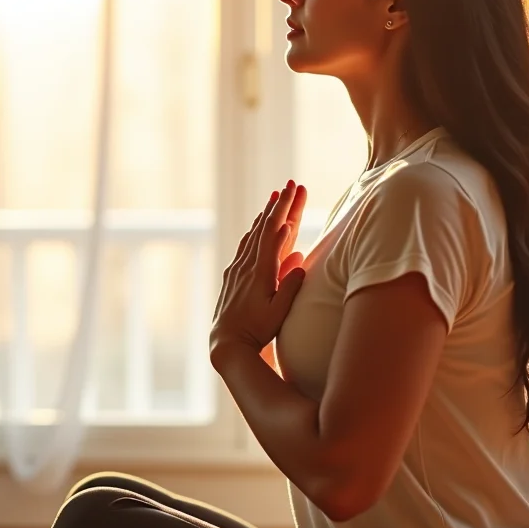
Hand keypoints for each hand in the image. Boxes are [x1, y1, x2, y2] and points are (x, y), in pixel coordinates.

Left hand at [210, 180, 307, 361]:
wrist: (227, 343)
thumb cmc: (257, 330)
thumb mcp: (280, 312)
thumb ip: (290, 286)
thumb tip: (301, 259)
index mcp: (261, 271)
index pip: (275, 232)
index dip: (285, 209)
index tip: (293, 190)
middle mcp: (247, 265)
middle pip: (264, 227)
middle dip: (278, 205)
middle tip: (288, 185)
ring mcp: (238, 269)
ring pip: (253, 235)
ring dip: (265, 215)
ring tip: (274, 199)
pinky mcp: (233, 276)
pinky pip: (245, 247)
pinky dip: (254, 232)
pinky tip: (256, 229)